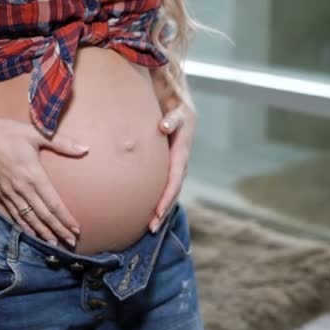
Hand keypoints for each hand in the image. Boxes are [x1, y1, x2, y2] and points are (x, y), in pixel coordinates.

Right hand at [0, 112, 88, 247]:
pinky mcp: (0, 193)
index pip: (53, 203)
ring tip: (54, 244)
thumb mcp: (36, 134)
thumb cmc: (7, 132)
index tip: (76, 229)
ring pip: (29, 218)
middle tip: (71, 242)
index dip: (65, 218)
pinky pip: (14, 214)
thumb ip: (62, 143)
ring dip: (42, 232)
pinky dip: (24, 226)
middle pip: (43, 215)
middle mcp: (22, 188)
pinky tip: (31, 233)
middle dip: (58, 230)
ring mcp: (9, 193)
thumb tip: (84, 148)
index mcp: (33, 175)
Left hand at [149, 103, 196, 231]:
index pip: (175, 179)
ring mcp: (174, 163)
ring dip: (161, 208)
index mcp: (182, 151)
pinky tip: (147, 210)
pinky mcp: (167, 162)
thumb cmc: (175, 104)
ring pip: (169, 190)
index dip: (167, 197)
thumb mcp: (177, 108)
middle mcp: (180, 160)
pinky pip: (163, 183)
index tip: (157, 212)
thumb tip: (164, 127)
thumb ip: (172, 118)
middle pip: (172, 191)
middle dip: (163, 210)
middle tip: (152, 228)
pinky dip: (157, 197)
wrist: (178, 100)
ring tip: (150, 226)